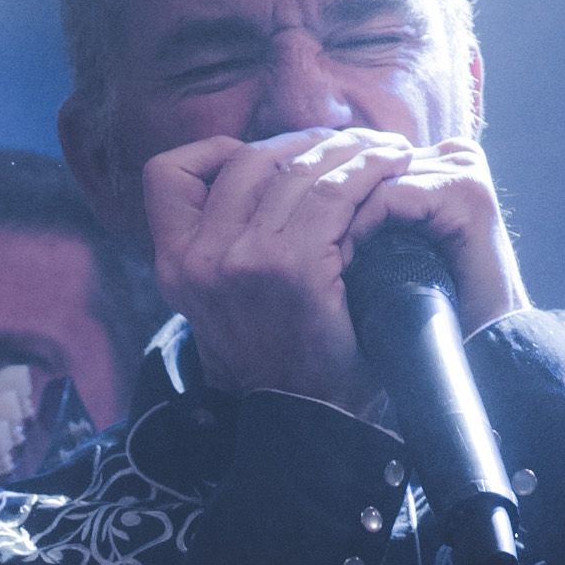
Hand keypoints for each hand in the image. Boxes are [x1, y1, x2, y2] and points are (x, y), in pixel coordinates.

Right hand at [144, 124, 523, 407]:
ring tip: (389, 151)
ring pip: (298, 169)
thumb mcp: (228, 299)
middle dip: (307, 142)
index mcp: (174, 263)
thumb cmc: (283, 357)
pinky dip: (372, 173)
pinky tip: (396, 170)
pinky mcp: (293, 268)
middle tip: (353, 144)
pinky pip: (337, 195)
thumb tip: (272, 170)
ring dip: (353, 151)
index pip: (168, 173)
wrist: (310, 422)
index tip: (272, 156)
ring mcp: (242, 261)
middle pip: (249, 159)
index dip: (218, 151)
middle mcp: (198, 259)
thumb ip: (229, 242)